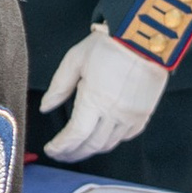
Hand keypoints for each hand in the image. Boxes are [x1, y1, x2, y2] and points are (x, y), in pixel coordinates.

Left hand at [40, 25, 169, 160]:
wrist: (145, 38)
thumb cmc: (109, 45)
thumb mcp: (75, 60)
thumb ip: (58, 87)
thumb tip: (46, 107)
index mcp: (95, 100)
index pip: (75, 135)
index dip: (61, 147)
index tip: (51, 149)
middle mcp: (115, 113)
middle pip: (91, 145)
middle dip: (73, 153)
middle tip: (61, 154)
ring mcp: (132, 115)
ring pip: (109, 144)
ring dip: (91, 149)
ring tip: (78, 148)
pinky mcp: (145, 113)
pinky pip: (126, 136)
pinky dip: (111, 141)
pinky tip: (101, 137)